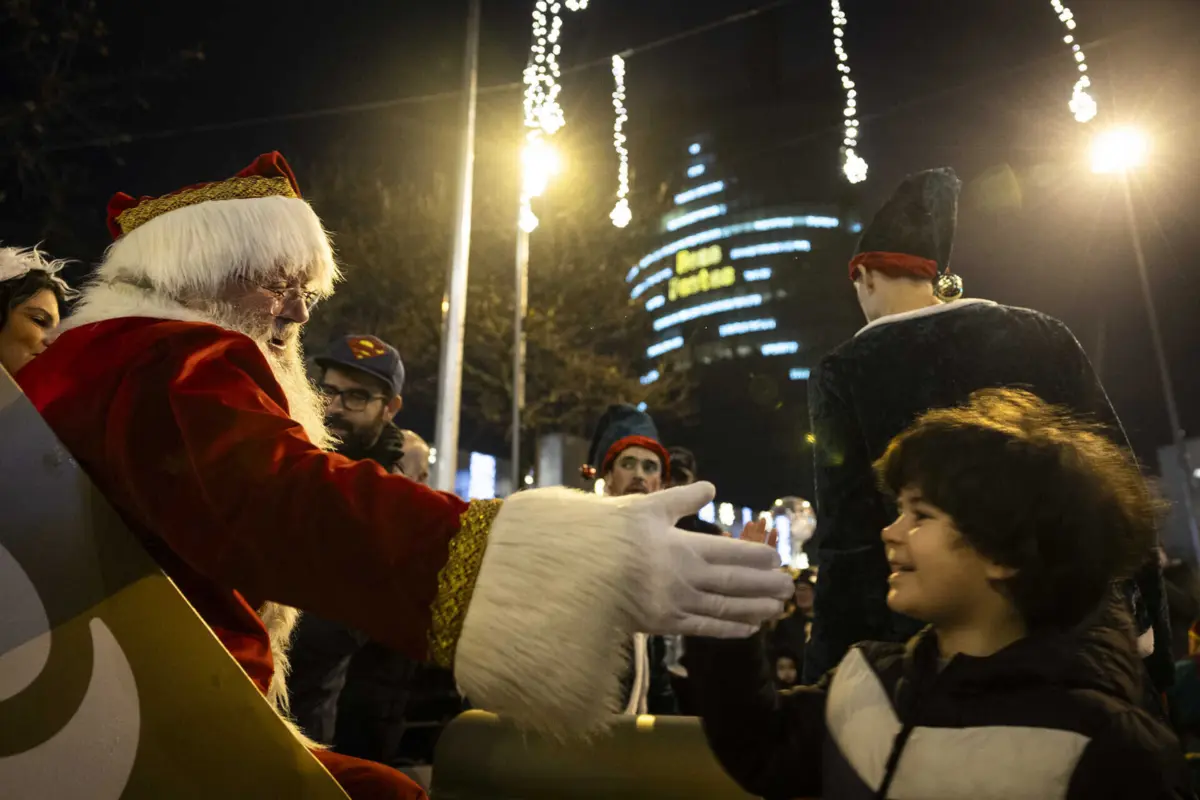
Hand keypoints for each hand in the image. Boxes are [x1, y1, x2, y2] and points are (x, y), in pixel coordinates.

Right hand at [616, 482, 794, 637]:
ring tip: (779, 608)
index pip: (731, 553)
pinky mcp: (662, 623)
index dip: (757, 557)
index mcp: (683, 547)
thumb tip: (711, 488)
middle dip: (765, 584)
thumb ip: (681, 499)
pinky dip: (729, 629)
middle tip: (790, 585)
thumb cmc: (608, 532)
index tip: (778, 557)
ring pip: (725, 608)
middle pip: (735, 583)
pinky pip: (704, 628)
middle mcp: (685, 578)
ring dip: (755, 608)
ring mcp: (675, 604)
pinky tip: (749, 628)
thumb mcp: (645, 507)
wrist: (573, 569)